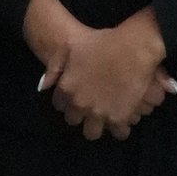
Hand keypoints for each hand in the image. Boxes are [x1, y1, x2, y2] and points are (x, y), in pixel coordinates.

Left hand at [39, 4, 172, 141]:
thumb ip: (55, 66)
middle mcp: (80, 105)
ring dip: (98, 125)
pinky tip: (123, 118)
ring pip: (92, 133)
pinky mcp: (118, 119)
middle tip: (90, 104)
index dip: (68, 99)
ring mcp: (99, 114)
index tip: (76, 94)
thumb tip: (44, 86)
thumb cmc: (102, 42)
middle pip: (74, 121)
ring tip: (105, 115)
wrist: (133, 48)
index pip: (60, 105)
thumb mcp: (71, 46)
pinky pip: (118, 133)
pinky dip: (120, 128)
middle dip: (80, 114)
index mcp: (67, 88)